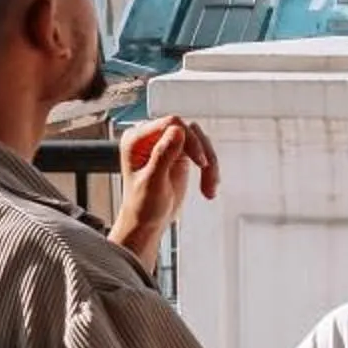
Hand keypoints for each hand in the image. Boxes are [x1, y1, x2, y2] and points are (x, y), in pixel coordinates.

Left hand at [109, 117, 219, 269]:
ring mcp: (166, 145)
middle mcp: (150, 138)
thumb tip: (177, 131)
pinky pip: (202, 151)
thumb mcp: (153, 182)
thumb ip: (163, 154)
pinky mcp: (179, 154)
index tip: (200, 161)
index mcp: (136, 139)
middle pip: (188, 129)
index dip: (189, 139)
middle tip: (207, 172)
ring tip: (210, 185)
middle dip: (202, 152)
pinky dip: (209, 169)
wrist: (147, 223)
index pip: (170, 124)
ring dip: (209, 163)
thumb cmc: (142, 207)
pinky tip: (209, 185)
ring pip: (198, 139)